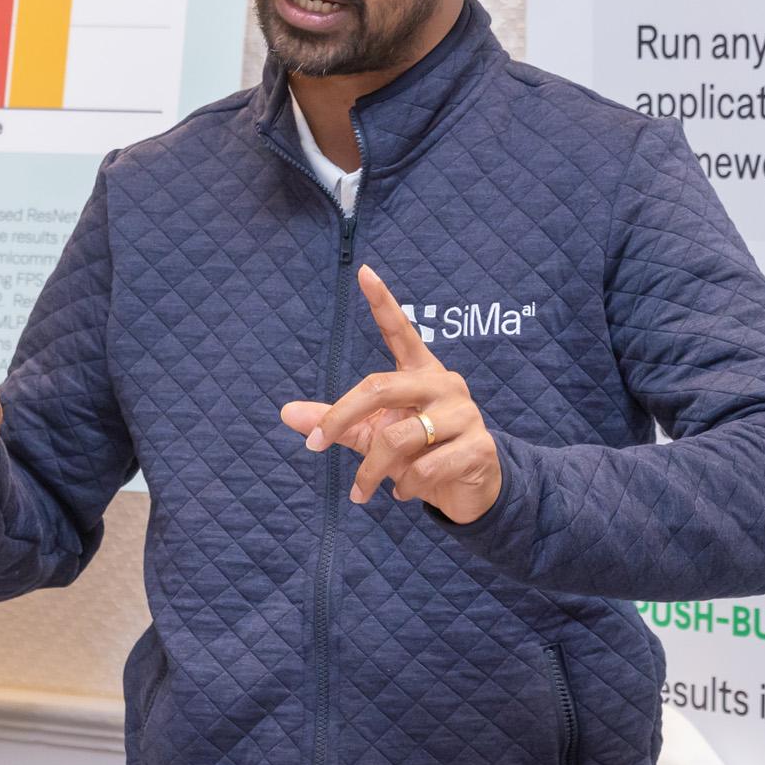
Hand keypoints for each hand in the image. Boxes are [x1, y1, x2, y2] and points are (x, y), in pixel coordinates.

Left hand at [279, 265, 506, 522]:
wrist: (469, 492)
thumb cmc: (418, 454)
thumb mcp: (373, 435)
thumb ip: (336, 421)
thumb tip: (285, 413)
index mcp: (421, 373)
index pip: (401, 331)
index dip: (383, 302)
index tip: (363, 272)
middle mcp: (445, 385)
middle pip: (380, 387)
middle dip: (341, 417)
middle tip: (315, 444)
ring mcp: (466, 415)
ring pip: (399, 437)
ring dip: (372, 469)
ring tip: (364, 489)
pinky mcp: (479, 448)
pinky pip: (425, 467)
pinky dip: (404, 486)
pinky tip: (403, 492)